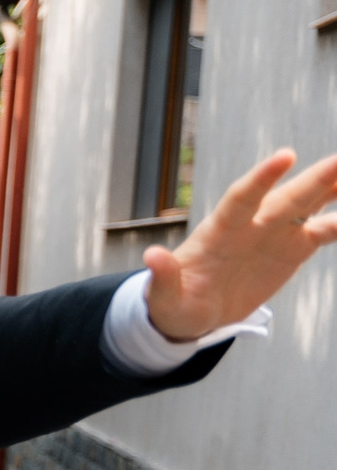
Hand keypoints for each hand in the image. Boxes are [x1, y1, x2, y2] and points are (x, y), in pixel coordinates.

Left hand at [145, 147, 336, 339]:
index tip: (286, 156)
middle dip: (313, 180)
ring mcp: (274, 234)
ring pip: (309, 205)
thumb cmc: (174, 302)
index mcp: (219, 231)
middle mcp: (251, 225)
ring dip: (332, 188)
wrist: (193, 312)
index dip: (263, 178)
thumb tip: (151, 257)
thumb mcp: (164, 297)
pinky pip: (322, 231)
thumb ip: (162, 277)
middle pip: (285, 198)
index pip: (242, 198)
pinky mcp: (292, 249)